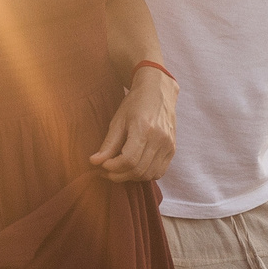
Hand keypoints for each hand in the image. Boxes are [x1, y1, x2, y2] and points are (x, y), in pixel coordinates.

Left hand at [91, 67, 176, 182]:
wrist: (158, 92)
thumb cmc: (135, 103)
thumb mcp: (118, 120)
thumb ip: (108, 144)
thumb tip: (95, 162)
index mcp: (144, 129)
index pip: (128, 160)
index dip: (113, 167)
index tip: (103, 165)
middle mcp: (160, 139)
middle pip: (138, 170)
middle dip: (119, 175)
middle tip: (107, 171)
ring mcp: (168, 145)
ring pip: (148, 174)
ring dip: (131, 177)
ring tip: (119, 170)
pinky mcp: (172, 150)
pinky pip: (159, 172)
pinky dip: (145, 175)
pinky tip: (134, 168)